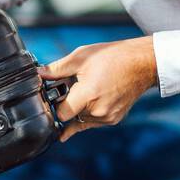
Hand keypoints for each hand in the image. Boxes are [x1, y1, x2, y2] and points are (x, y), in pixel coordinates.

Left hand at [40, 36, 158, 141]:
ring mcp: (107, 118)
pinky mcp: (114, 119)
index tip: (55, 95)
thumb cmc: (113, 57)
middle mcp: (98, 111)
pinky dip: (90, 112)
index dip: (55, 104)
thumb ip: (57, 69)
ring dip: (79, 109)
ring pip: (82, 120)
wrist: (142, 63)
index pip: (61, 114)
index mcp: (88, 95)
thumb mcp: (81, 57)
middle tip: (72, 86)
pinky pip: (94, 122)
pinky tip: (91, 100)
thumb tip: (38, 74)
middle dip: (68, 103)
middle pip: (71, 116)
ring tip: (87, 89)